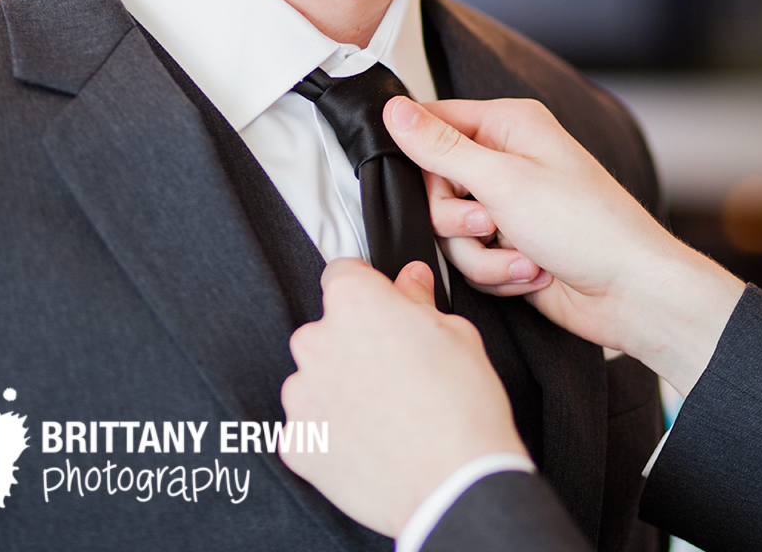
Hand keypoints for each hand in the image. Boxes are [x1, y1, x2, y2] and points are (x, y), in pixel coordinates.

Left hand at [280, 258, 526, 537]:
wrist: (455, 486)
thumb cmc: (463, 409)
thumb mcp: (457, 335)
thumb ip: (418, 301)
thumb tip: (410, 281)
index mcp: (354, 303)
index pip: (343, 274)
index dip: (369, 290)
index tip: (383, 308)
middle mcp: (316, 342)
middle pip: (327, 330)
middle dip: (356, 344)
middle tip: (397, 370)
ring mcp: (301, 396)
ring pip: (316, 379)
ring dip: (342, 389)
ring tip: (388, 414)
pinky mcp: (297, 443)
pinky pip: (311, 427)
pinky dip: (334, 433)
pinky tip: (372, 443)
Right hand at [383, 96, 744, 394]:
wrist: (630, 293)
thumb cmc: (588, 227)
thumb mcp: (503, 181)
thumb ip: (441, 148)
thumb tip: (393, 111)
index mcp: (510, 126)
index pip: (435, 122)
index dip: (422, 156)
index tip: (432, 182)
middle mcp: (507, 161)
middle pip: (434, 185)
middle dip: (458, 218)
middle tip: (489, 223)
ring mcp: (507, 207)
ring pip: (449, 230)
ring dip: (481, 253)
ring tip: (524, 255)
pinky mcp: (508, 246)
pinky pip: (470, 259)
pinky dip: (497, 271)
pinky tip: (533, 272)